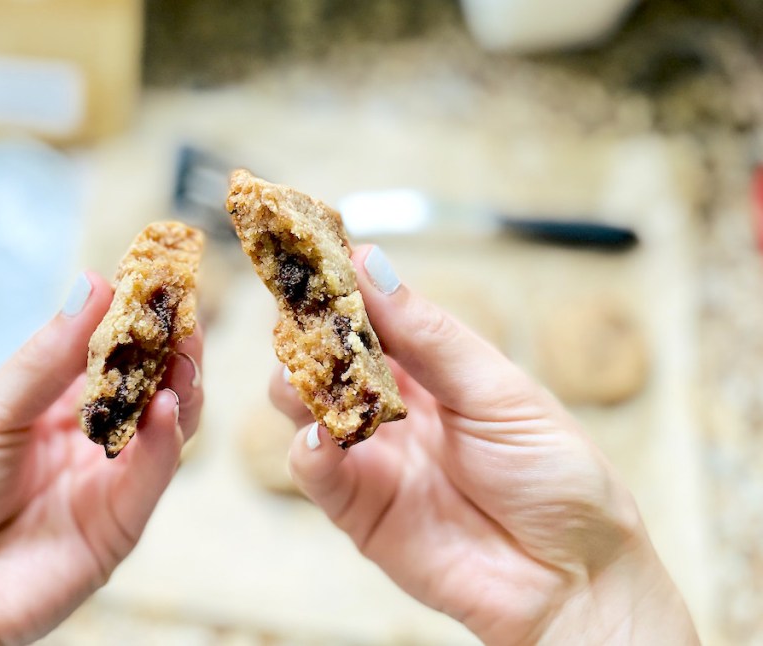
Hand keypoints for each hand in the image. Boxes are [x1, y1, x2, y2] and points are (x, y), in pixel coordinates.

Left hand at [0, 272, 203, 644]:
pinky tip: (166, 405)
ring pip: (163, 429)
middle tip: (183, 307)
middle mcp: (85, 444)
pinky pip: (151, 479)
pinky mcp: (116, 529)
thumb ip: (48, 357)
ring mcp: (104, 486)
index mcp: (49, 409)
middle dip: (169, 347)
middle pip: (145, 388)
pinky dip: (165, 442)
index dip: (133, 317)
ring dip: (180, 386)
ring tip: (184, 348)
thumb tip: (93, 283)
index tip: (156, 275)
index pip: (107, 355)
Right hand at [271, 246, 698, 645]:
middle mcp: (394, 407)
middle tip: (301, 317)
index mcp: (432, 369)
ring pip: (306, 408)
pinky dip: (306, 451)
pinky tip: (320, 440)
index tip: (310, 253)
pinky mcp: (359, 510)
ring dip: (297, 386)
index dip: (339, 284)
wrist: (575, 580)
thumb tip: (370, 262)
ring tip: (309, 378)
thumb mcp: (499, 392)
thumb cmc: (556, 477)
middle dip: (308, 333)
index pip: (372, 314)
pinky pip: (316, 473)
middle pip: (326, 357)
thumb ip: (430, 336)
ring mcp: (373, 457)